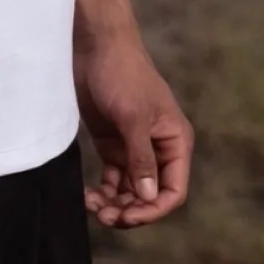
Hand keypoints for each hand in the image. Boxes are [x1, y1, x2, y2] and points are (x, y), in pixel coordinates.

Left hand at [76, 28, 193, 229]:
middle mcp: (158, 149)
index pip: (173, 190)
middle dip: (131, 210)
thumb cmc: (122, 74)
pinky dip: (104, 191)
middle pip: (150, 195)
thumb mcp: (133, 117)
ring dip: (115, 204)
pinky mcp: (112, 144)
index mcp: (174, 142)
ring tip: (93, 206)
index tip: (128, 217)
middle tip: (104, 216)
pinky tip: (89, 195)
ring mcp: (134, 148)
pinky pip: (113, 179)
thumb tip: (147, 196)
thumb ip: (142, 158)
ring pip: (130, 191)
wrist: (94, 46)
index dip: (153, 209)